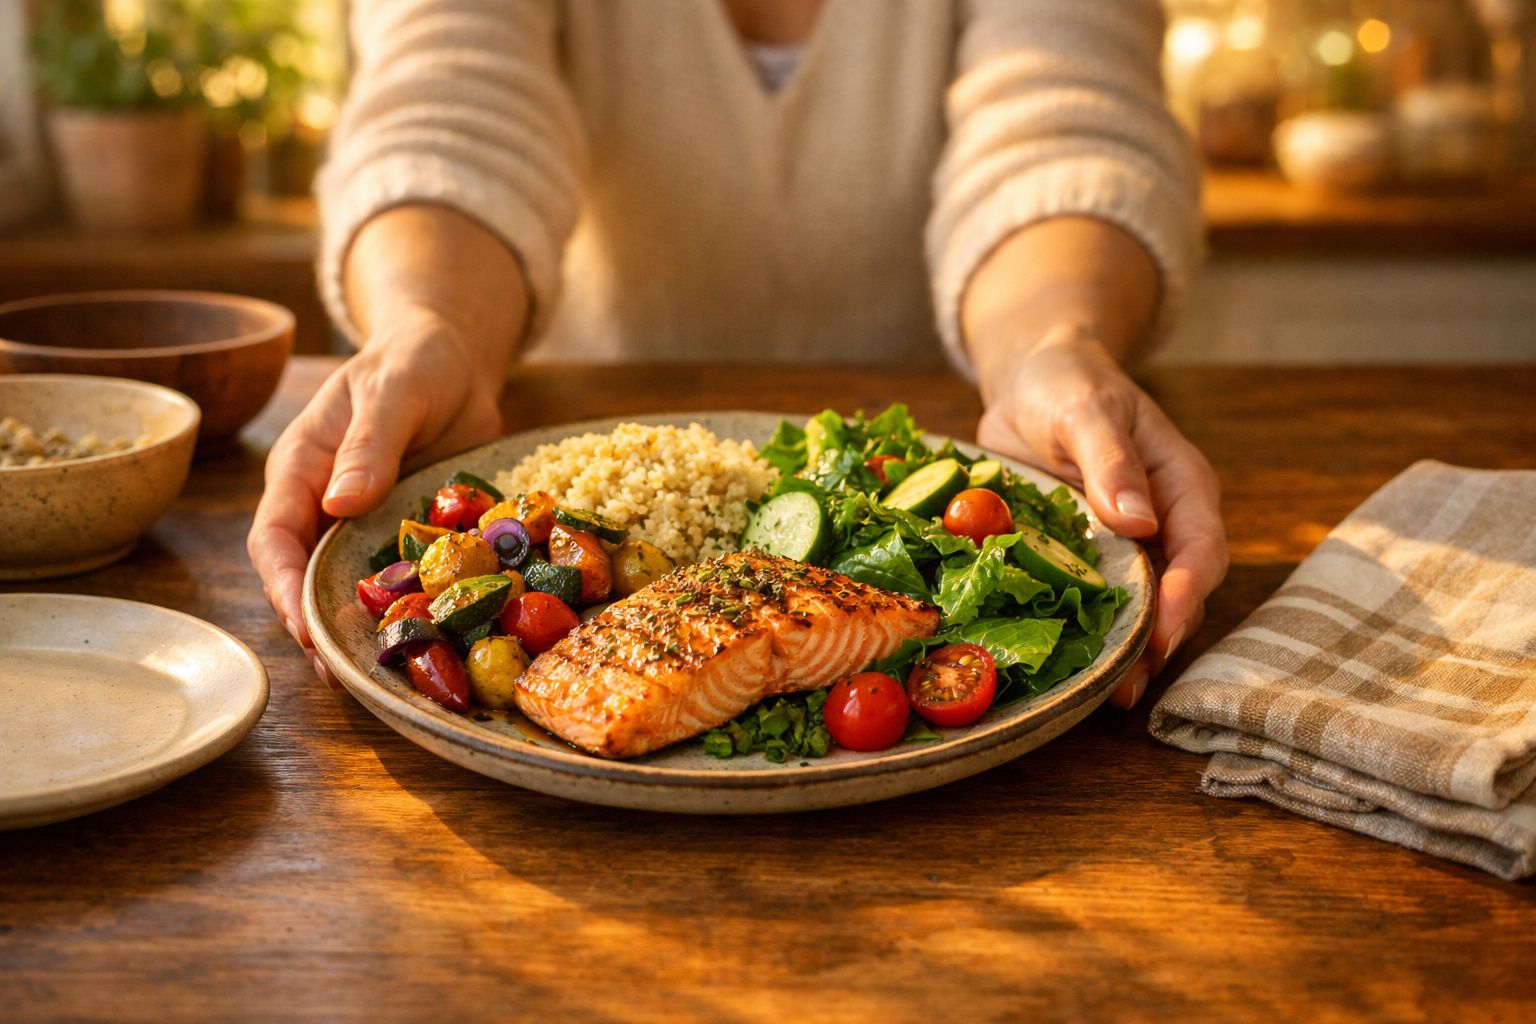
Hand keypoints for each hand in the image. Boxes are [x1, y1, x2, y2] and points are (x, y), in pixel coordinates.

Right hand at [247, 309, 503, 673]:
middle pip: (307, 579)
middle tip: (346, 674)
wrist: (455, 362)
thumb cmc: (412, 364)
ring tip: (385, 676)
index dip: (284, 587)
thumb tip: (338, 503)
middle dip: (320, 627)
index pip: (274, 539)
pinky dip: (417, 612)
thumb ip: (368, 444)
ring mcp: (369, 527)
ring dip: (367, 629)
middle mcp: (327, 508)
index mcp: (301, 471)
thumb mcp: (392, 392)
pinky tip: (438, 644)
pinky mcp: (412, 536)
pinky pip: (409, 582)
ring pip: (355, 589)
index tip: (303, 628)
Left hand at [974, 325, 1227, 708]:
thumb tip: (1137, 520)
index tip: (1165, 628)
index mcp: (1181, 486)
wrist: (1032, 382)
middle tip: (1128, 687)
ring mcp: (1125, 548)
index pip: (1201, 548)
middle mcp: (1162, 524)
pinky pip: (1093, 603)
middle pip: (1177, 594)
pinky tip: (1067, 669)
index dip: (1187, 592)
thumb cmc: (1067, 384)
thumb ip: (1110, 460)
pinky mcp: (1086, 560)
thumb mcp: (1085, 410)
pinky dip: (1085, 634)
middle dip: (1158, 642)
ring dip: (1125, 653)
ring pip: (1139, 610)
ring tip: (1103, 696)